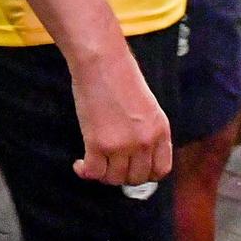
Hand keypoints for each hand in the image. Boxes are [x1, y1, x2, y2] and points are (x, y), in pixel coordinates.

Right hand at [70, 45, 172, 185]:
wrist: (102, 61)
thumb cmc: (121, 76)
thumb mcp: (147, 106)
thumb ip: (147, 131)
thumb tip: (136, 155)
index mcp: (160, 131)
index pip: (160, 170)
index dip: (145, 174)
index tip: (131, 169)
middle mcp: (144, 142)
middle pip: (136, 178)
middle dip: (121, 175)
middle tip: (109, 164)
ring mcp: (122, 145)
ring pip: (114, 179)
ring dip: (102, 174)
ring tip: (94, 161)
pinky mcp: (98, 144)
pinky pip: (93, 172)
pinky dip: (84, 172)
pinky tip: (80, 164)